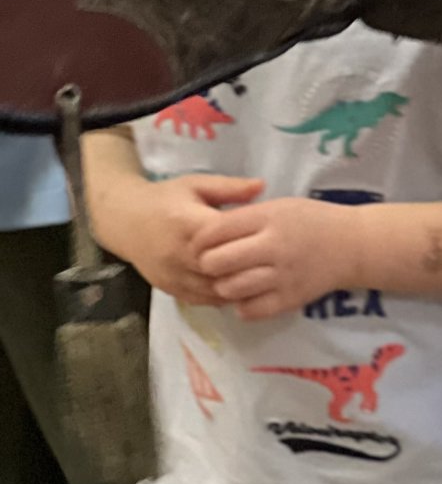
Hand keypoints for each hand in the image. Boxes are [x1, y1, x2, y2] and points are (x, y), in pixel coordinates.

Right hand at [117, 173, 264, 304]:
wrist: (127, 221)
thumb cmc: (166, 198)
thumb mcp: (197, 184)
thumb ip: (230, 187)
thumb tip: (263, 185)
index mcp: (187, 224)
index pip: (223, 238)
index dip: (247, 239)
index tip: (270, 237)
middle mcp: (179, 255)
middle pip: (220, 269)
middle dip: (246, 268)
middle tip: (273, 265)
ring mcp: (173, 276)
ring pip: (212, 290)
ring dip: (236, 287)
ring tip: (261, 281)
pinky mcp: (170, 290)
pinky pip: (200, 300)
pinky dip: (221, 297)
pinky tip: (239, 290)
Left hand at [193, 195, 356, 320]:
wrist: (352, 245)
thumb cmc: (313, 220)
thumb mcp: (280, 206)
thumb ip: (247, 217)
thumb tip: (207, 233)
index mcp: (270, 217)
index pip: (217, 229)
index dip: (200, 239)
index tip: (198, 244)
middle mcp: (274, 246)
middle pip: (218, 261)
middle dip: (208, 264)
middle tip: (212, 264)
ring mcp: (281, 276)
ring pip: (230, 289)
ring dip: (223, 286)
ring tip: (229, 280)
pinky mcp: (289, 300)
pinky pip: (249, 310)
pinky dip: (242, 305)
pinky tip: (247, 295)